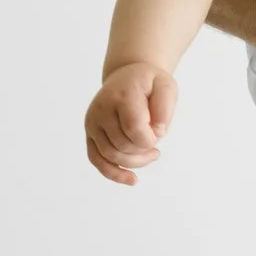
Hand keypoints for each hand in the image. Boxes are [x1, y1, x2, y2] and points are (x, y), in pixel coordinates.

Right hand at [84, 62, 176, 184]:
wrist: (126, 76)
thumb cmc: (148, 83)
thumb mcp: (165, 85)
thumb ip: (165, 107)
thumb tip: (158, 132)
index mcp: (122, 95)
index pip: (133, 127)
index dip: (149, 139)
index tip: (160, 134)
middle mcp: (102, 109)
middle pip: (122, 144)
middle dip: (144, 151)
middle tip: (157, 147)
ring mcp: (93, 122)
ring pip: (111, 155)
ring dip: (134, 162)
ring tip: (151, 155)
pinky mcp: (90, 134)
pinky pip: (97, 160)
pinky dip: (113, 173)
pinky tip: (132, 180)